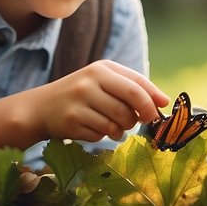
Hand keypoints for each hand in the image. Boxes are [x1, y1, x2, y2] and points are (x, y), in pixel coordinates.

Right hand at [29, 60, 168, 142]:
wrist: (42, 107)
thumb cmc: (83, 93)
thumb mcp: (105, 81)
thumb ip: (134, 87)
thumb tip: (165, 102)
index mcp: (102, 69)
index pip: (136, 87)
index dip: (152, 102)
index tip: (158, 112)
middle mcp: (89, 83)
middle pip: (128, 108)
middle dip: (138, 118)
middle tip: (139, 122)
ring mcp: (79, 103)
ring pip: (116, 124)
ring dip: (121, 129)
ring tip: (115, 125)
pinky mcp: (71, 122)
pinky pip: (100, 135)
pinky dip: (103, 136)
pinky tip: (94, 128)